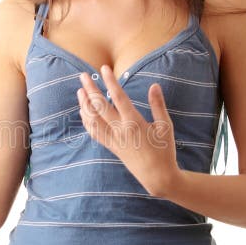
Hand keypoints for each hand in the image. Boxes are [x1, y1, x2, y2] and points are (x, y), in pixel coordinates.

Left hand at [76, 64, 178, 196]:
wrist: (157, 176)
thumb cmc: (164, 150)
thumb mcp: (165, 126)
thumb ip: (158, 104)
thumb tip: (154, 85)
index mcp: (134, 123)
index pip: (118, 97)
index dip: (110, 82)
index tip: (104, 69)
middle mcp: (120, 130)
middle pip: (99, 107)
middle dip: (90, 89)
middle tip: (83, 75)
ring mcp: (113, 139)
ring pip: (93, 120)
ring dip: (84, 104)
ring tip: (80, 90)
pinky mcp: (111, 147)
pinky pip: (94, 132)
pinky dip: (87, 120)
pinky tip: (83, 111)